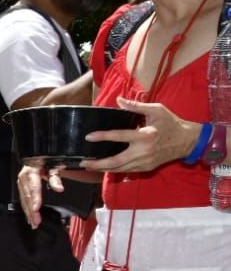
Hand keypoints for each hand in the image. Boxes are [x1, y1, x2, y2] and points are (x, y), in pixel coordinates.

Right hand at [18, 163, 55, 227]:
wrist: (35, 157)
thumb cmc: (45, 161)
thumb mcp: (53, 166)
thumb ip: (55, 177)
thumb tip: (59, 188)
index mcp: (31, 172)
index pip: (33, 188)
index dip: (35, 199)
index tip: (36, 209)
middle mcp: (23, 178)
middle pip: (27, 197)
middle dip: (31, 211)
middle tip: (36, 222)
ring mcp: (21, 183)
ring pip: (23, 200)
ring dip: (28, 212)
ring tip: (33, 222)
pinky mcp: (21, 187)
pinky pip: (22, 199)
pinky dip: (26, 208)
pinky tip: (29, 216)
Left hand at [82, 97, 198, 173]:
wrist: (187, 141)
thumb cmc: (171, 123)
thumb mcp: (156, 110)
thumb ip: (136, 106)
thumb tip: (118, 100)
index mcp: (145, 136)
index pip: (119, 136)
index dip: (103, 137)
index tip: (89, 137)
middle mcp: (143, 152)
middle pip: (115, 161)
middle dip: (98, 164)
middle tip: (83, 163)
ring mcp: (145, 162)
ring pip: (119, 169)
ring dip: (103, 169)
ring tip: (89, 166)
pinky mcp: (146, 168)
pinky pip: (126, 171)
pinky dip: (114, 169)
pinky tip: (104, 167)